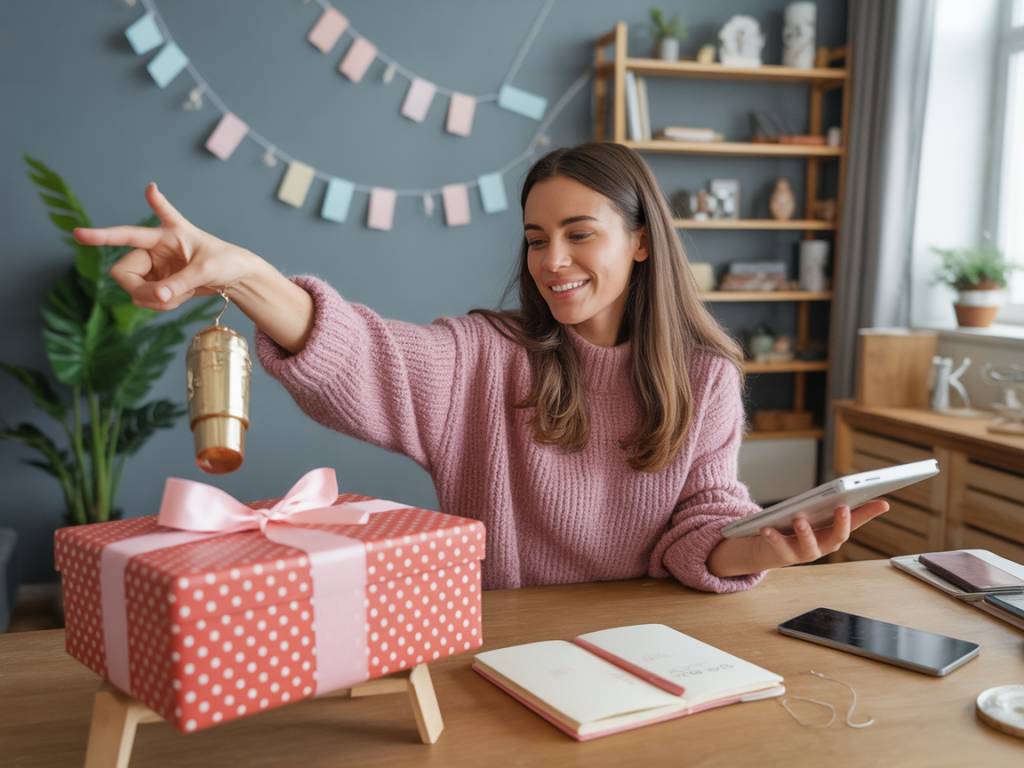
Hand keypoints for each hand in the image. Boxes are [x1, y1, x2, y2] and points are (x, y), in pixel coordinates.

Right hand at [72, 182, 258, 310]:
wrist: (235, 275)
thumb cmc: (225, 261)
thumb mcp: (207, 270)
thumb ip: (181, 282)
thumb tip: (159, 296)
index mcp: (165, 234)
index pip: (128, 234)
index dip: (102, 236)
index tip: (78, 234)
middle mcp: (152, 249)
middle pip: (123, 273)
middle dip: (141, 289)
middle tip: (165, 297)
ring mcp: (153, 267)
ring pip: (134, 290)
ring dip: (155, 299)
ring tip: (182, 293)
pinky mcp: (156, 283)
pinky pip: (147, 300)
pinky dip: (161, 304)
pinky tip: (178, 298)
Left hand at [754, 500, 890, 567]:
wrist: (766, 549)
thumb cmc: (793, 528)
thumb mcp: (812, 515)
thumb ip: (826, 504)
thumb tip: (846, 487)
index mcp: (832, 532)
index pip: (855, 522)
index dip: (869, 513)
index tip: (883, 503)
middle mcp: (822, 545)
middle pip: (837, 537)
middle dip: (841, 523)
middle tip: (842, 507)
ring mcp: (803, 552)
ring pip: (808, 546)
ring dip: (805, 532)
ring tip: (800, 519)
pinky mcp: (781, 555)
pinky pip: (778, 546)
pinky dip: (773, 536)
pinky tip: (767, 527)